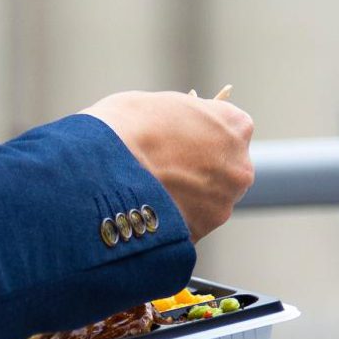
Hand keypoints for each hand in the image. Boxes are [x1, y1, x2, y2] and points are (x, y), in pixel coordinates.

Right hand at [80, 90, 254, 240]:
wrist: (99, 171)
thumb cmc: (125, 126)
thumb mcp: (158, 106)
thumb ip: (183, 118)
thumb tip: (180, 128)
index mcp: (234, 126)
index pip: (230, 128)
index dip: (202, 132)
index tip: (181, 138)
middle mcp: (239, 166)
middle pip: (225, 167)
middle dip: (200, 167)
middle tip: (164, 167)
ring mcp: (223, 203)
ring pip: (209, 198)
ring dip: (187, 196)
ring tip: (149, 193)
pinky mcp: (202, 232)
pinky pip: (189, 223)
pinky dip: (172, 220)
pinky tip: (145, 212)